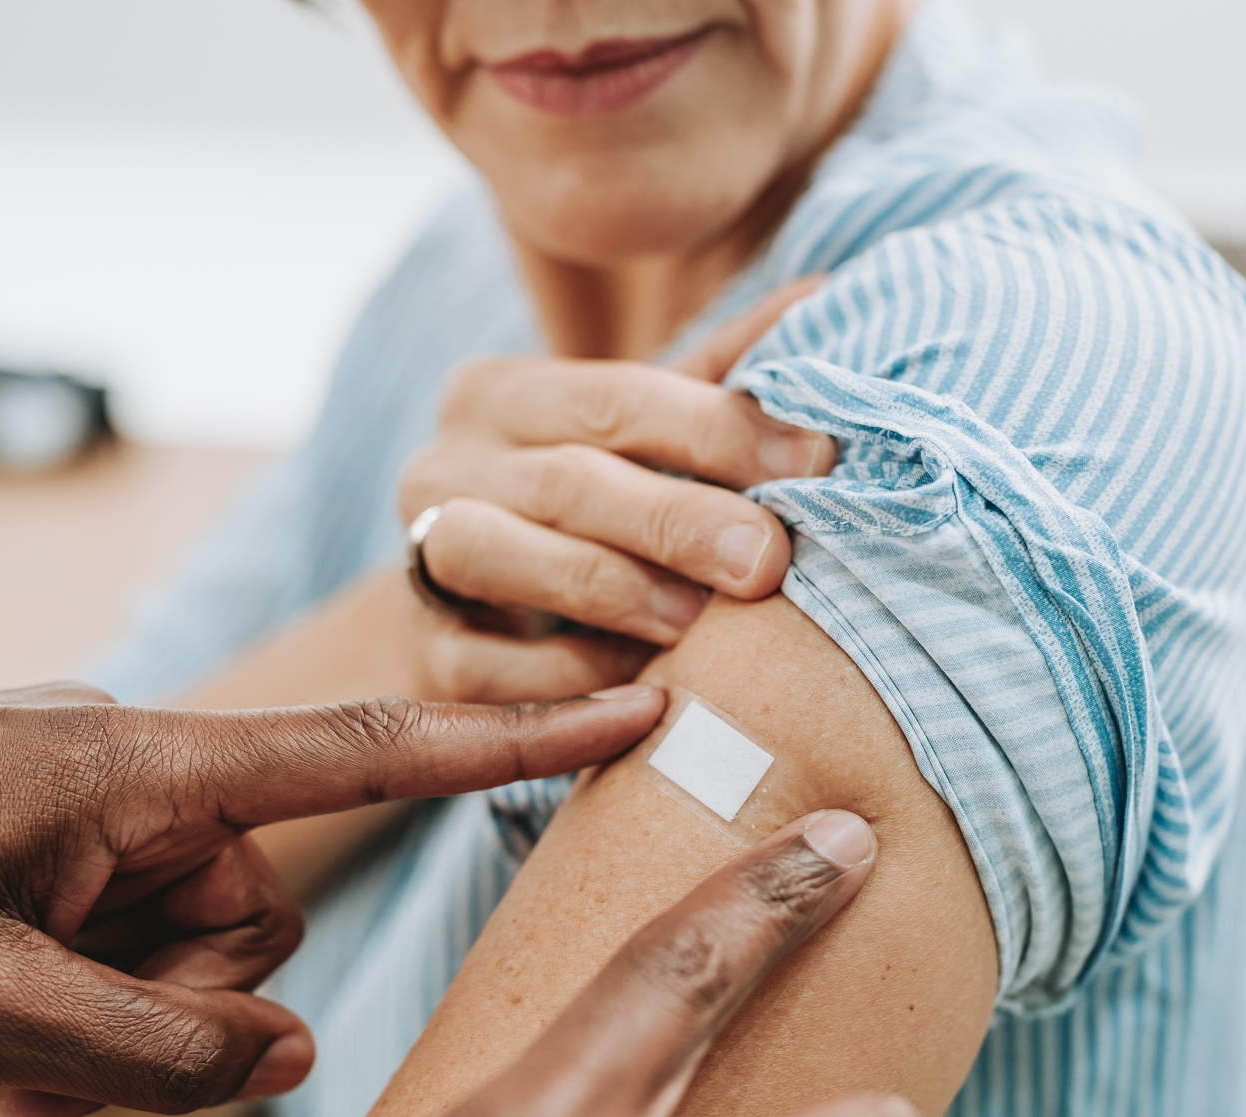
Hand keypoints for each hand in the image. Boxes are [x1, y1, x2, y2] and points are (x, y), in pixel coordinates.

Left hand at [0, 681, 665, 1116]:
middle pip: (251, 902)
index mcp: (127, 769)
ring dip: (116, 1023)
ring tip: (1, 1085)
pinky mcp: (35, 826)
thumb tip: (288, 1051)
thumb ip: (152, 1039)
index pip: (357, 749)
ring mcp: (75, 795)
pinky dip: (78, 999)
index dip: (508, 738)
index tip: (631, 707)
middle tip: (56, 1085)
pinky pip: (111, 921)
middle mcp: (120, 766)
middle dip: (182, 1010)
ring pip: (180, 932)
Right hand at [397, 277, 835, 704]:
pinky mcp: (424, 654)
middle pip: (563, 480)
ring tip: (698, 622)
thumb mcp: (646, 440)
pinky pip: (484, 666)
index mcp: (499, 394)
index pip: (616, 396)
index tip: (817, 460)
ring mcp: (418, 557)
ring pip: (491, 554)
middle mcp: (441, 465)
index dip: (718, 428)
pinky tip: (642, 691)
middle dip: (674, 520)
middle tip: (767, 559)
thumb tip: (827, 295)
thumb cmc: (588, 514)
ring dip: (607, 588)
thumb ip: (719, 378)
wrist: (478, 618)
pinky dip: (565, 678)